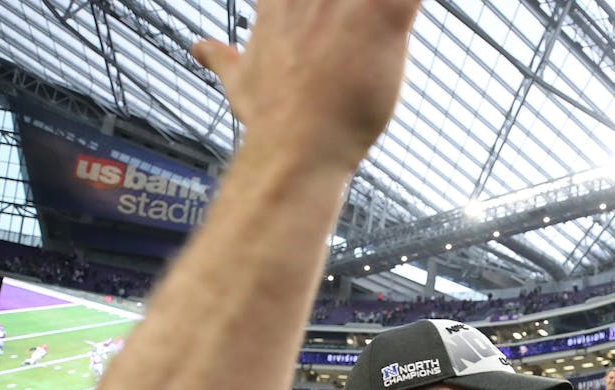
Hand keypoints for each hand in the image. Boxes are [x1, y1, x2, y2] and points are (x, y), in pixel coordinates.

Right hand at [192, 0, 421, 171]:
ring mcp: (343, 2)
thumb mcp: (238, 81)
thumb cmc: (272, 121)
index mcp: (278, 0)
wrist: (295, 149)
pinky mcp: (382, 17)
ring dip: (376, 10)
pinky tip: (408, 21)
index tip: (325, 24)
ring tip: (376, 31)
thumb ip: (223, 58)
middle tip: (353, 31)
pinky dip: (411, 6)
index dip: (309, 7)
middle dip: (347, 10)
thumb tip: (203, 49)